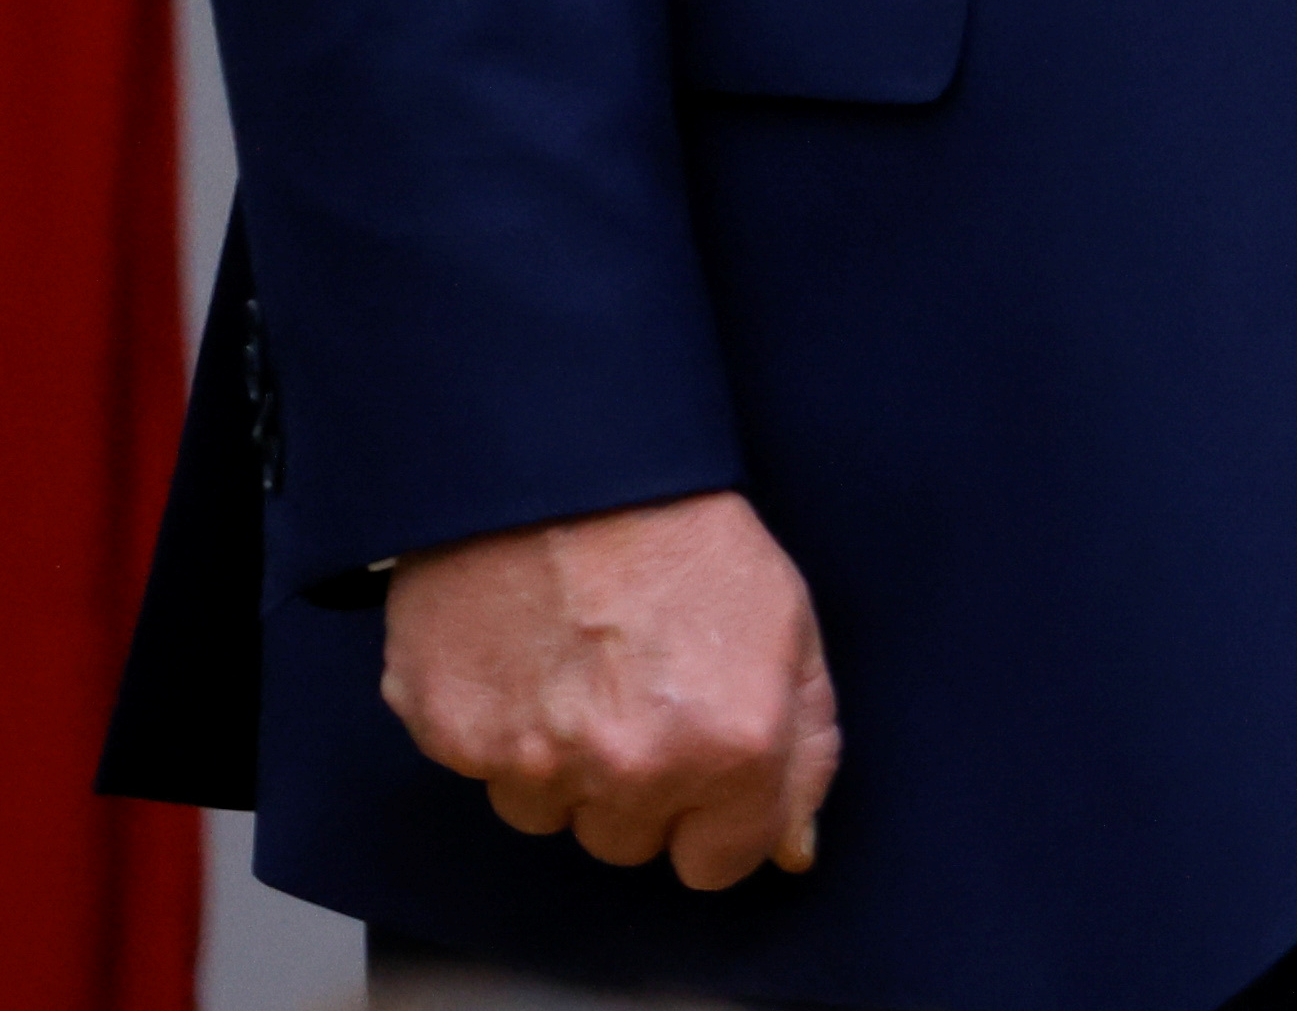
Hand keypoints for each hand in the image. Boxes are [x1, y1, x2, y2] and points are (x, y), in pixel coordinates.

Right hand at [377, 491, 837, 886]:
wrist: (570, 468)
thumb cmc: (687, 536)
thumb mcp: (788, 627)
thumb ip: (804, 749)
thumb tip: (791, 847)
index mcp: (731, 748)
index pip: (716, 866)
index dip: (712, 818)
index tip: (703, 768)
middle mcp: (632, 770)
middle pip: (626, 842)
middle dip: (637, 786)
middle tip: (638, 691)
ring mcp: (533, 760)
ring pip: (547, 814)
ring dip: (562, 763)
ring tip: (578, 666)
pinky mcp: (454, 737)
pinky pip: (481, 771)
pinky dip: (498, 728)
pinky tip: (524, 655)